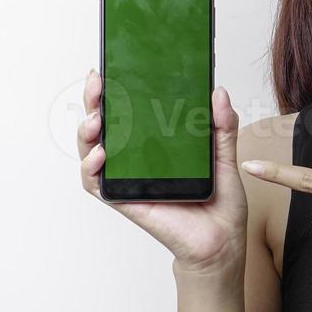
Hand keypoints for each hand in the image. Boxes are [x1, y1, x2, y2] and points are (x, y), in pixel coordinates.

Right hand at [76, 69, 247, 276]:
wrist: (221, 242)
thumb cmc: (219, 204)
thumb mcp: (225, 158)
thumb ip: (222, 127)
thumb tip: (219, 93)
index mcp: (156, 145)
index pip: (129, 113)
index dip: (114, 92)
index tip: (109, 70)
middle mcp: (137, 160)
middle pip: (104, 126)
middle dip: (94, 102)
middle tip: (97, 83)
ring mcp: (129, 180)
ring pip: (92, 152)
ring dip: (86, 133)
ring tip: (94, 119)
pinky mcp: (127, 201)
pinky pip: (98, 185)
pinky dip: (91, 169)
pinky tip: (99, 156)